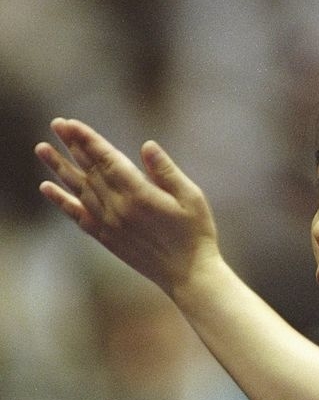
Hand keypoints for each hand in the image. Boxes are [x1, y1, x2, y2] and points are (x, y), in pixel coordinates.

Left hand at [35, 118, 220, 293]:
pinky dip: (62, 201)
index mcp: (140, 195)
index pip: (107, 160)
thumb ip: (166, 171)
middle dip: (72, 146)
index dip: (88, 140)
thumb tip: (147, 145)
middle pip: (89, 171)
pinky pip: (78, 216)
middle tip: (56, 124)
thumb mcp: (192, 198)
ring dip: (59, 168)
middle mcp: (119, 209)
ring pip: (79, 190)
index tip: (70, 123)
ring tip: (42, 149)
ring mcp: (110, 225)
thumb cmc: (196, 234)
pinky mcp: (108, 239)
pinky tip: (47, 188)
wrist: (188, 275)